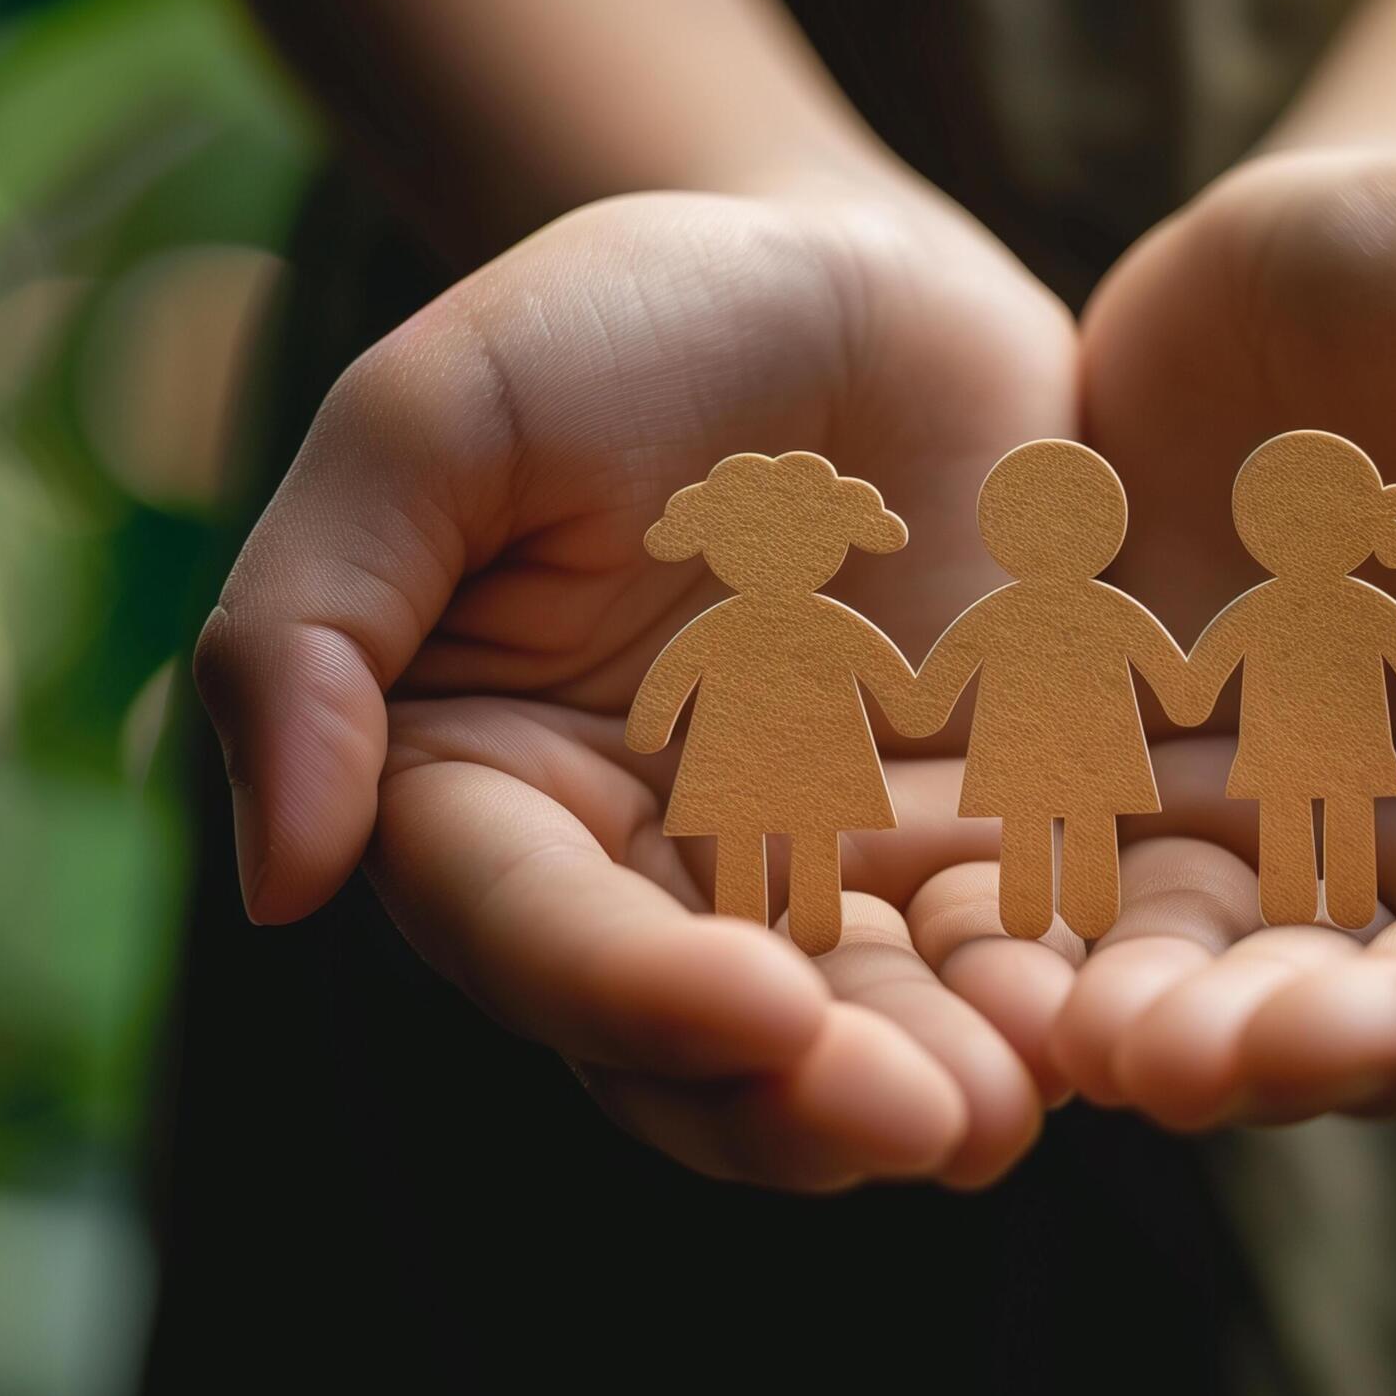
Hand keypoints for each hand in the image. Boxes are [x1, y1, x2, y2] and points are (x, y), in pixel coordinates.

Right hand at [193, 185, 1090, 1188]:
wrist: (851, 271)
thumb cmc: (621, 314)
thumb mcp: (438, 416)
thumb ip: (316, 625)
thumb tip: (277, 884)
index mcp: (486, 796)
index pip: (532, 935)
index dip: (630, 992)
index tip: (757, 1010)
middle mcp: (640, 874)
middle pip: (694, 1045)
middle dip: (805, 1101)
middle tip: (930, 1124)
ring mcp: (812, 875)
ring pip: (856, 1035)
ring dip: (936, 1088)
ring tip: (1025, 1104)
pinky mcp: (964, 846)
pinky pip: (1001, 956)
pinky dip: (1048, 1002)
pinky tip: (1118, 1022)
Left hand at [1063, 148, 1395, 1126]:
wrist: (1269, 250)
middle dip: (1364, 1039)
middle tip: (1258, 1051)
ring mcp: (1320, 833)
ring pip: (1277, 989)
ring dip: (1205, 1041)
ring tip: (1115, 1050)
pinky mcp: (1161, 815)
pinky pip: (1117, 923)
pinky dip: (1063, 966)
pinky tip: (988, 975)